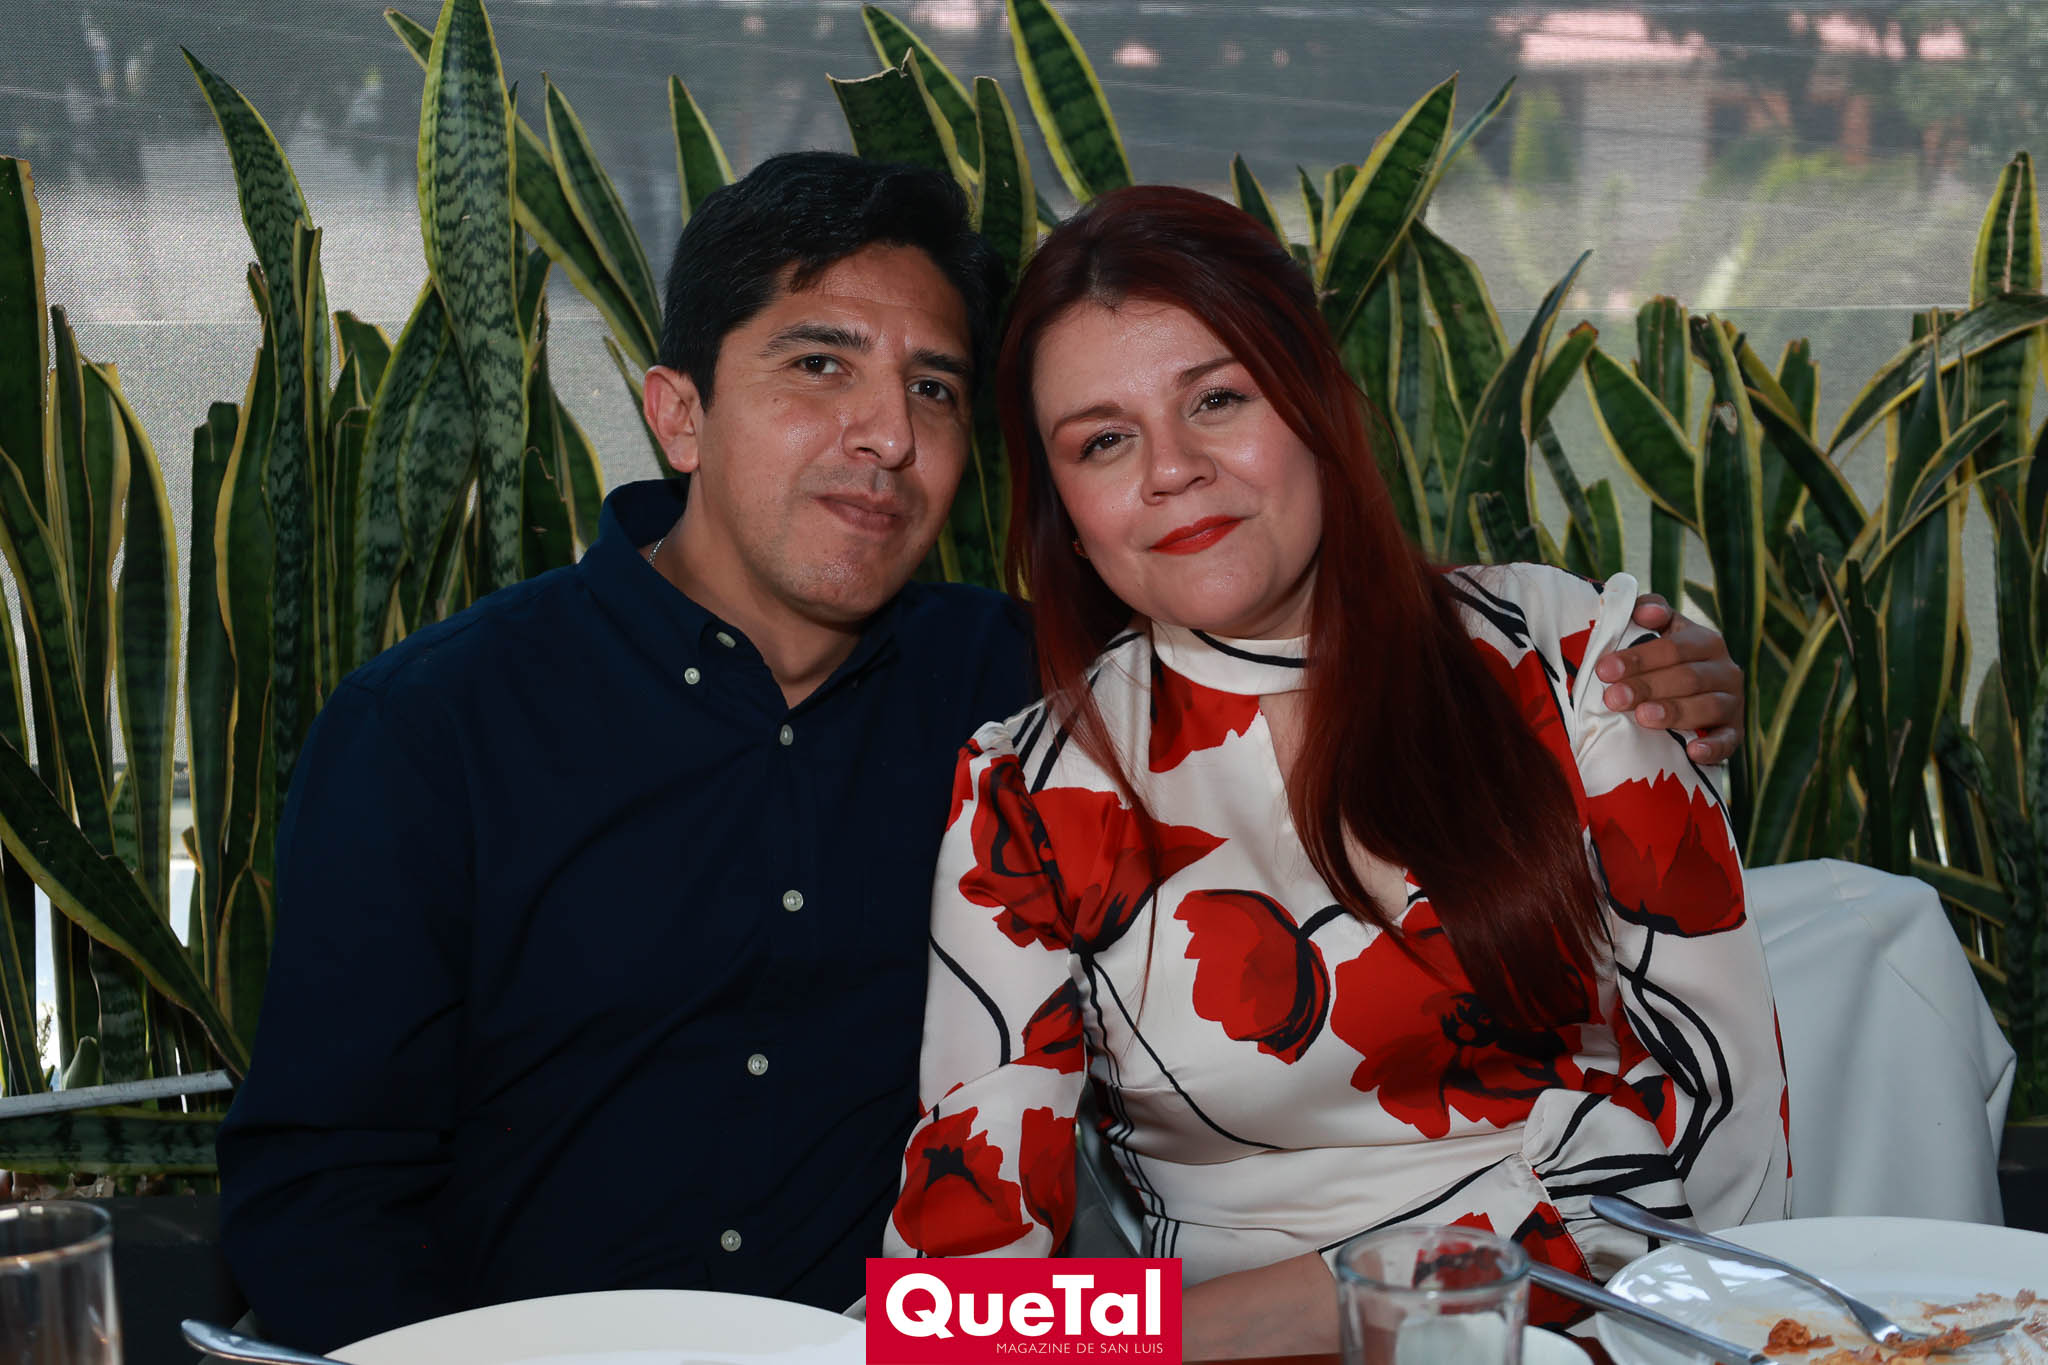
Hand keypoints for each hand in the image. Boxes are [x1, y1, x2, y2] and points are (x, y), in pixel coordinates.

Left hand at [1595, 594, 1744, 764]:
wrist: (1685, 696)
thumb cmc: (1661, 661)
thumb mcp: (1657, 631)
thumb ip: (1649, 610)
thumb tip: (1645, 611)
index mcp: (1705, 642)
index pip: (1673, 648)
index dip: (1639, 658)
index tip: (1604, 670)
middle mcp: (1724, 670)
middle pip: (1687, 677)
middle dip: (1647, 687)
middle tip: (1613, 698)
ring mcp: (1732, 702)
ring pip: (1707, 706)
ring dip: (1675, 712)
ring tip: (1643, 717)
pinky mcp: (1734, 733)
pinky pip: (1729, 741)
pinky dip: (1713, 747)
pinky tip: (1693, 752)